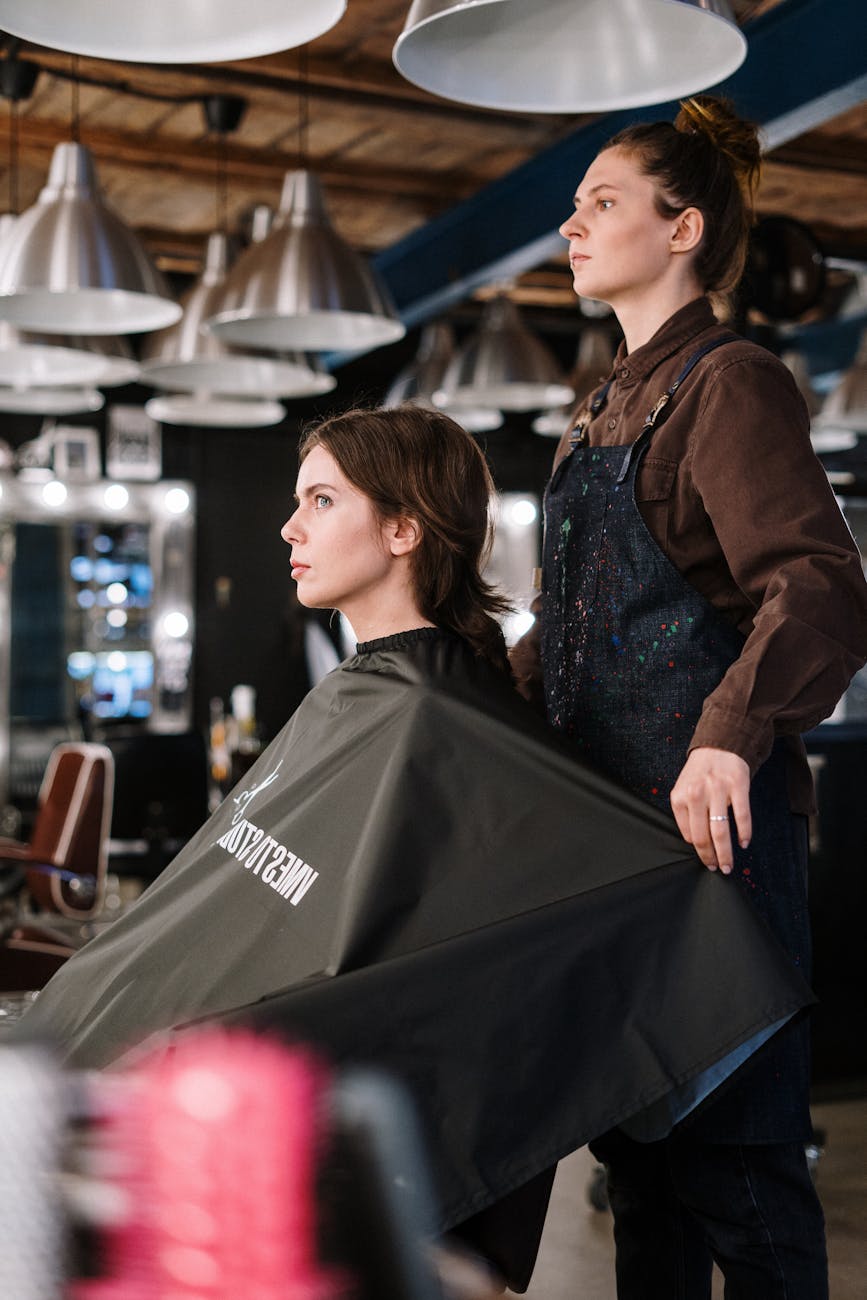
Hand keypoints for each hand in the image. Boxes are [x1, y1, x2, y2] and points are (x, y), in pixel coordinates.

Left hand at [669, 747, 751, 873]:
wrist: (719, 745)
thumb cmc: (700, 772)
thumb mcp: (683, 789)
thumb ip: (686, 813)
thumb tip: (694, 843)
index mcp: (680, 796)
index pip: (687, 833)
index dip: (697, 850)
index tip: (706, 860)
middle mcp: (696, 794)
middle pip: (702, 836)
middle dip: (710, 858)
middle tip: (718, 869)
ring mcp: (717, 790)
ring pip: (720, 831)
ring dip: (726, 852)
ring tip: (729, 865)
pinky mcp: (737, 785)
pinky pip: (741, 816)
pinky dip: (744, 833)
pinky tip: (744, 843)